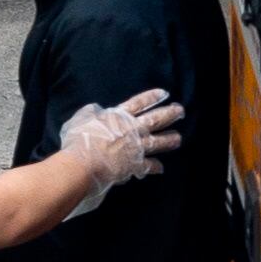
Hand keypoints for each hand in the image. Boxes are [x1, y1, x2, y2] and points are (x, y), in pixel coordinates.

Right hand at [59, 89, 184, 186]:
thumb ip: (92, 112)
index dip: (152, 97)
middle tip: (181, 112)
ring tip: (178, 138)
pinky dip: (155, 167)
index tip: (164, 94)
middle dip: (169, 115)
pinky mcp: (134, 165)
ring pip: (157, 142)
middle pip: (155, 120)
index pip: (139, 103)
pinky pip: (148, 166)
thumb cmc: (80, 139)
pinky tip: (161, 168)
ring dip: (169, 140)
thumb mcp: (82, 117)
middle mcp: (132, 130)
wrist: (84, 163)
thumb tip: (97, 109)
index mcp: (119, 116)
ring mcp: (135, 148)